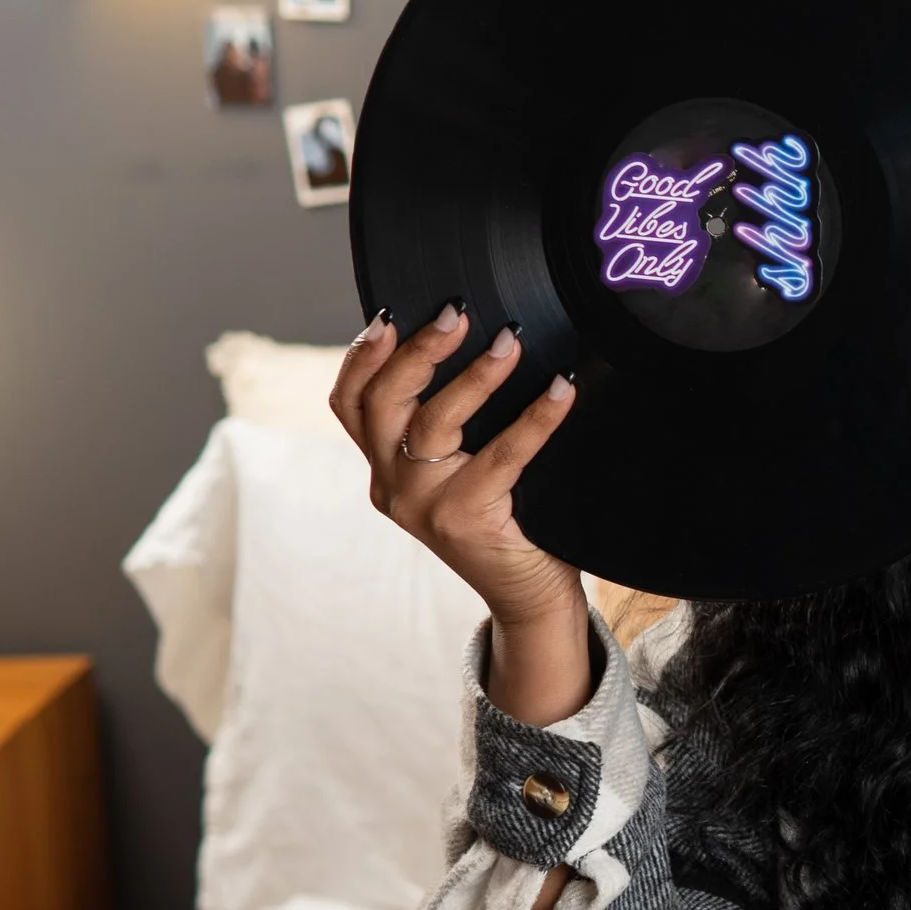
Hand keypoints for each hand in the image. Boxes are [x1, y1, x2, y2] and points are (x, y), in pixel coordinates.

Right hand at [330, 302, 592, 722]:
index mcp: (384, 470)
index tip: (389, 313)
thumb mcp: (459, 469)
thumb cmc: (505, 520)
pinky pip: (501, 455)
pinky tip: (561, 391)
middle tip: (457, 313)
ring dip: (473, 376)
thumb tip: (478, 339)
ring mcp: (423, 506)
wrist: (528, 596)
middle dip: (417, 351)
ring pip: (431, 423)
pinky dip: (534, 418)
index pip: (349, 404)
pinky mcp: (466, 520)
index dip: (361, 355)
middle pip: (381, 403)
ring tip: (510, 341)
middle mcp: (391, 487)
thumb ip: (449, 423)